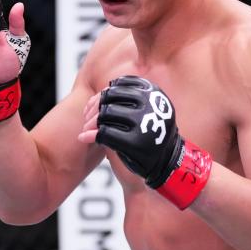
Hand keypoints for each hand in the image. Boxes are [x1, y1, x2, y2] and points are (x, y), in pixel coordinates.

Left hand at [81, 75, 211, 209]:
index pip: (119, 85)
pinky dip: (92, 135)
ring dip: (91, 122)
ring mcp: (144, 123)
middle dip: (95, 108)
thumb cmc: (148, 134)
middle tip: (87, 119)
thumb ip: (123, 100)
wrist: (166, 164)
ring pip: (106, 114)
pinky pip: (105, 133)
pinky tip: (85, 138)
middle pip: (110, 98)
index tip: (93, 106)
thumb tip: (95, 95)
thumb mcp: (143, 111)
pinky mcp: (135, 143)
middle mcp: (150, 104)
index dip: (102, 94)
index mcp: (153, 93)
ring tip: (86, 129)